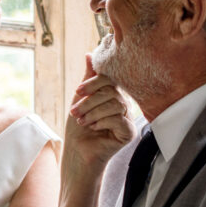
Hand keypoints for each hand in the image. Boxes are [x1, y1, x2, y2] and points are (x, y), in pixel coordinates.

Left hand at [66, 55, 135, 172]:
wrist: (77, 152)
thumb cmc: (78, 128)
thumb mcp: (80, 99)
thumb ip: (88, 78)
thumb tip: (89, 54)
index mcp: (114, 95)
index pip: (110, 79)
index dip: (93, 83)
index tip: (77, 92)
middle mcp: (124, 105)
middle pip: (111, 91)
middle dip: (89, 101)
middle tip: (75, 113)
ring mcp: (128, 119)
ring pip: (114, 104)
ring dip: (93, 113)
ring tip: (83, 122)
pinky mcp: (130, 132)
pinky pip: (119, 119)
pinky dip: (102, 122)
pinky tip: (95, 129)